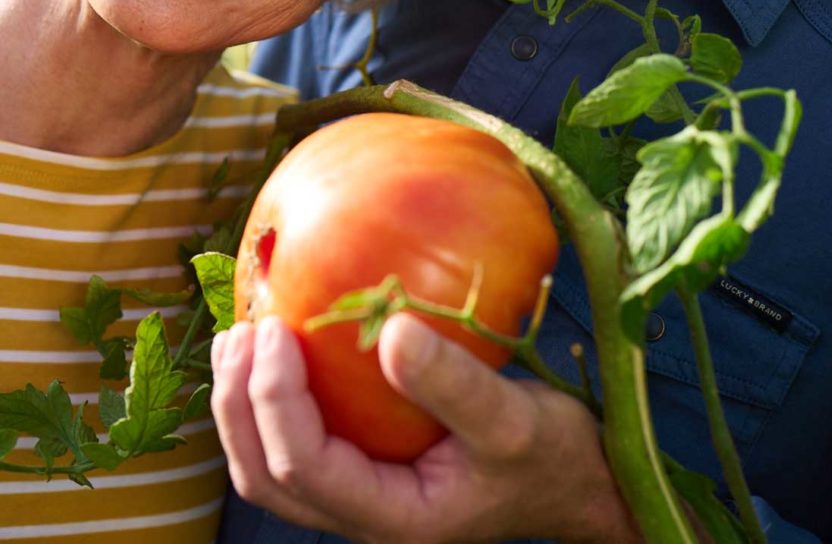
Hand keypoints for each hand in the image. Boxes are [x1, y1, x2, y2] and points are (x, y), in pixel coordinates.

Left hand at [210, 313, 643, 543]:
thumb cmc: (550, 456)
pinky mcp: (369, 464)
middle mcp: (365, 514)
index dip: (275, 400)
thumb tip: (390, 331)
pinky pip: (301, 440)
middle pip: (268, 476)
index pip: (305, 469)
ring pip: (272, 466)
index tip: (278, 332)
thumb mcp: (510, 419)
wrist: (575, 479)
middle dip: (239, 405)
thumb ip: (451, 384)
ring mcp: (363, 492)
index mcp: (392, 517)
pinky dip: (274, 399)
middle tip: (241, 333)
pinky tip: (280, 350)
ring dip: (244, 405)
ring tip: (238, 339)